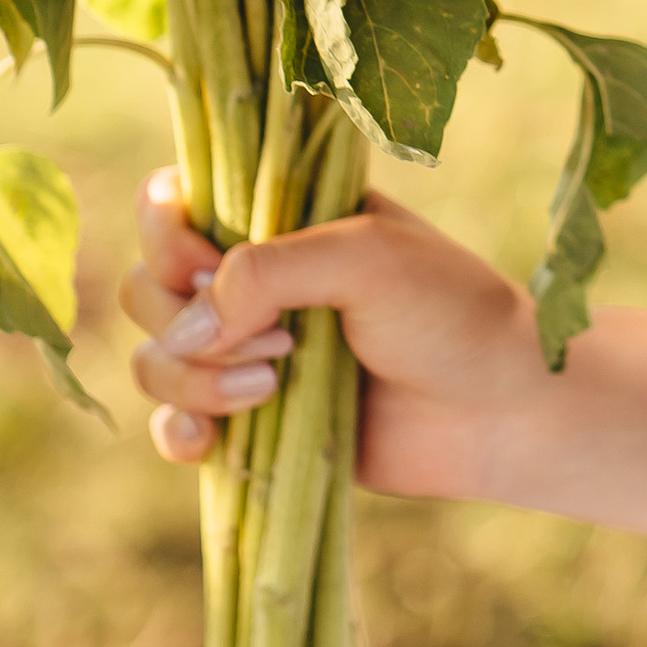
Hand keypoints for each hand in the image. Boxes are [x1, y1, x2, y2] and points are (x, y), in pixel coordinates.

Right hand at [122, 168, 551, 499]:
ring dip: (195, 380)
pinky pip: (172, 428)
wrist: (500, 410)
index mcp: (278, 218)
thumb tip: (188, 326)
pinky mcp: (252, 421)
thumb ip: (269, 269)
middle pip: (147, 287)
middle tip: (280, 338)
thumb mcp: (368, 258)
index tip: (209, 267)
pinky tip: (212, 442)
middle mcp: (250, 281)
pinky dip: (179, 433)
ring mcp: (247, 352)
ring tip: (274, 386)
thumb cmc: (449, 314)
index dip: (168, 237)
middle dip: (186, 320)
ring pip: (154, 359)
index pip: (170, 204)